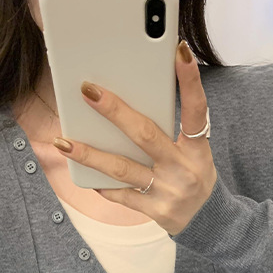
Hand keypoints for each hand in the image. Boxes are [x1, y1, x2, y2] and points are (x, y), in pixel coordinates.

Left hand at [51, 40, 216, 237]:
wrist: (208, 221)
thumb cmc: (193, 176)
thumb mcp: (195, 152)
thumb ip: (172, 131)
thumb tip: (131, 103)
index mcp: (196, 149)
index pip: (195, 110)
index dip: (190, 81)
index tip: (180, 51)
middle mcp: (182, 168)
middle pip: (145, 134)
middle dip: (115, 111)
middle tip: (88, 91)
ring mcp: (166, 191)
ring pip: (122, 168)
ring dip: (89, 154)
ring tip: (64, 141)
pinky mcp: (153, 210)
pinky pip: (120, 194)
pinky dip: (100, 182)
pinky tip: (80, 170)